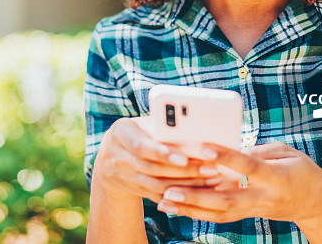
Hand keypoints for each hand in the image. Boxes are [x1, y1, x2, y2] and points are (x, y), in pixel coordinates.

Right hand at [92, 117, 220, 203]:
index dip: (162, 153)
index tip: (184, 157)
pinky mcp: (135, 191)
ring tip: (212, 179)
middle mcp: (120, 159)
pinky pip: (160, 197)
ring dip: (188, 185)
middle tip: (211, 168)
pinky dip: (181, 196)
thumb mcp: (140, 124)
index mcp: (121, 135)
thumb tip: (192, 124)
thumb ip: (160, 125)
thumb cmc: (135, 132)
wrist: (109, 158)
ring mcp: (126, 178)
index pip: (141, 146)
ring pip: (160, 186)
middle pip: (155, 169)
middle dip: (185, 170)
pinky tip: (201, 192)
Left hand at [156, 142, 321, 225]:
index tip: (202, 148)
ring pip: (219, 213)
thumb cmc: (301, 170)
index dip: (226, 157)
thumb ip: (258, 150)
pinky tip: (177, 207)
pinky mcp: (247, 214)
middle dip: (196, 196)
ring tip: (164, 201)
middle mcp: (263, 198)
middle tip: (169, 190)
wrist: (316, 204)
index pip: (248, 166)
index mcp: (276, 178)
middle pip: (227, 200)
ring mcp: (255, 210)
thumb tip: (229, 149)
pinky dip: (197, 212)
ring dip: (190, 208)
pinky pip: (220, 216)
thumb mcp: (286, 152)